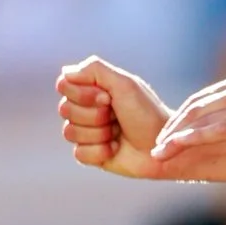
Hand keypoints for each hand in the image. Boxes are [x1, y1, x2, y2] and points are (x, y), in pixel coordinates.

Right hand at [57, 57, 172, 177]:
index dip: (82, 93)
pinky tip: (115, 148)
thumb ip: (94, 70)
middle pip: (64, 109)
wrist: (162, 146)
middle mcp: (86, 109)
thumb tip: (66, 72)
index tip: (108, 97)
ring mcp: (87, 132)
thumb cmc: (147, 113)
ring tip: (117, 133)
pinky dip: (100, 151)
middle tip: (116, 116)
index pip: (64, 85)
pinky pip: (78, 153)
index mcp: (93, 89)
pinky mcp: (90, 154)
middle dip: (94, 115)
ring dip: (98, 133)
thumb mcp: (125, 84)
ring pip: (69, 132)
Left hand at [151, 70, 225, 171]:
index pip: (204, 99)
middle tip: (158, 146)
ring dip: (175, 136)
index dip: (184, 117)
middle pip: (196, 107)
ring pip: (200, 119)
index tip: (172, 133)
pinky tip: (176, 147)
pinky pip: (215, 131)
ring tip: (159, 152)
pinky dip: (191, 139)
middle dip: (173, 127)